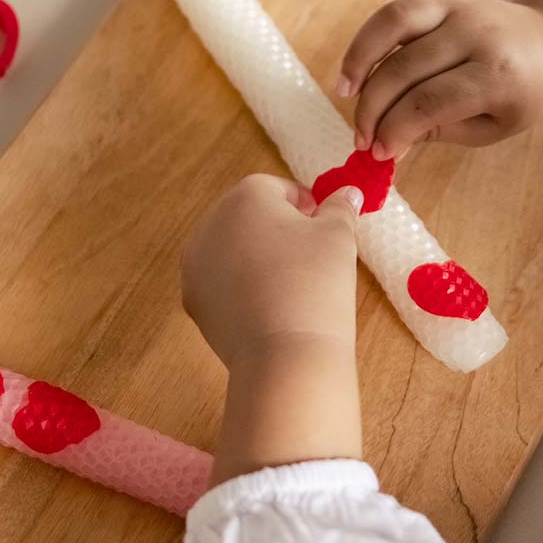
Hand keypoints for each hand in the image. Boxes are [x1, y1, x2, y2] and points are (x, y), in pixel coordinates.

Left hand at [181, 174, 362, 367]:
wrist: (286, 353)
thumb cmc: (316, 282)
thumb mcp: (338, 236)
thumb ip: (340, 208)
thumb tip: (348, 193)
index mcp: (245, 196)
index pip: (278, 189)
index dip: (306, 206)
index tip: (325, 227)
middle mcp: (210, 224)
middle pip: (249, 217)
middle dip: (278, 230)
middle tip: (310, 256)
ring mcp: (195, 265)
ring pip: (233, 251)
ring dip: (257, 257)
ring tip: (290, 283)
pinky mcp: (194, 302)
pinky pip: (223, 284)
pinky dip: (243, 288)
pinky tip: (269, 306)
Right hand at [337, 0, 542, 159]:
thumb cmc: (520, 95)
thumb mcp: (489, 128)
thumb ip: (436, 131)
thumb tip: (386, 145)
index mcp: (495, 74)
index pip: (426, 104)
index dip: (394, 132)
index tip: (379, 153)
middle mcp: (474, 31)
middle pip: (403, 70)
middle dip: (373, 110)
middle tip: (362, 138)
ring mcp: (458, 2)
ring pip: (393, 22)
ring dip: (361, 58)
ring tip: (346, 91)